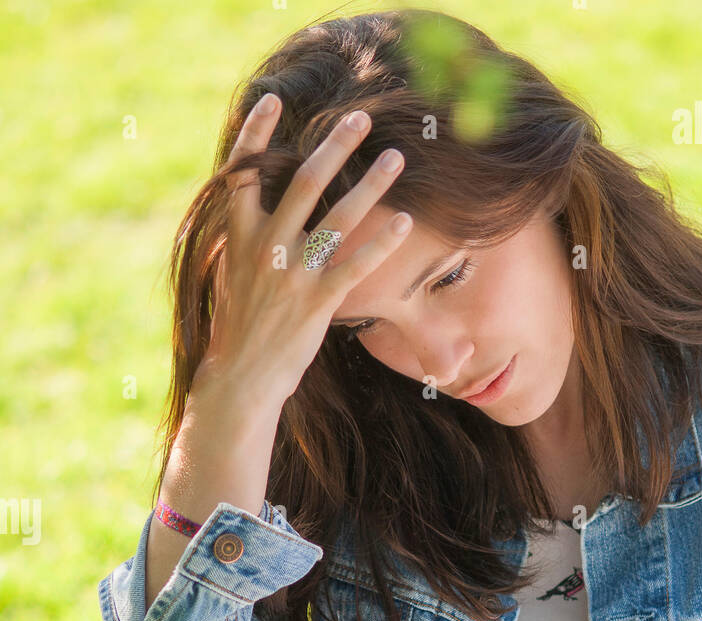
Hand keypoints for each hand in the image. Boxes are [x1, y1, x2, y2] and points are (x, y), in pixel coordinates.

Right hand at [201, 97, 413, 405]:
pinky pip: (357, 265)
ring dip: (371, 183)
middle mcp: (265, 246)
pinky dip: (383, 242)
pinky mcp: (317, 302)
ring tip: (395, 157)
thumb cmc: (237, 327)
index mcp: (237, 235)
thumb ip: (247, 238)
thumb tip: (256, 210)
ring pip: (338, 216)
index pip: (244, 171)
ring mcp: (293, 273)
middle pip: (304, 180)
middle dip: (335, 146)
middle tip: (360, 118)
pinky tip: (406, 222)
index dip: (257, 133)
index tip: (274, 99)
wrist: (240, 377)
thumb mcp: (232, 273)